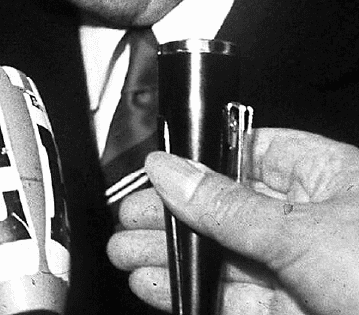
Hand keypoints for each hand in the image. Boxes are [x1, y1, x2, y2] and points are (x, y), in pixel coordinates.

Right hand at [107, 128, 358, 314]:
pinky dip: (192, 293)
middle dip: (171, 217)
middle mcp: (315, 221)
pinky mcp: (295, 314)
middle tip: (125, 222)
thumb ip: (227, 205)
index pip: (246, 153)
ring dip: (172, 258)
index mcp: (327, 178)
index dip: (194, 162)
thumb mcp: (302, 234)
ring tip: (127, 258)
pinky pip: (233, 299)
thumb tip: (171, 169)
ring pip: (224, 258)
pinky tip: (158, 288)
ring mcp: (305, 272)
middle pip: (226, 209)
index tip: (149, 173)